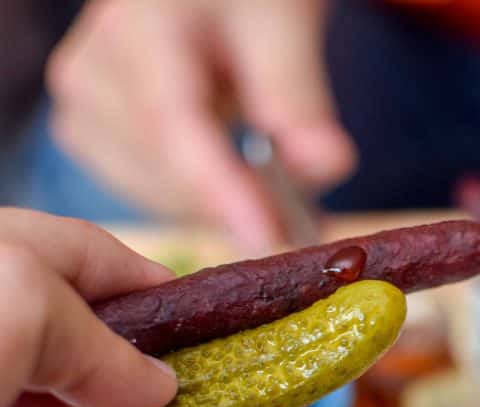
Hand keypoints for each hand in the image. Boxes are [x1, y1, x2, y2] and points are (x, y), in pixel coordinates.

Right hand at [47, 0, 354, 252]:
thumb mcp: (284, 26)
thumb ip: (300, 99)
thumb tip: (326, 168)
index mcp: (138, 32)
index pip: (173, 126)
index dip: (221, 190)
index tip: (269, 236)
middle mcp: (92, 76)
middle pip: (170, 173)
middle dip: (247, 202)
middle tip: (314, 216)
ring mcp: (83, 112)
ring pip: (162, 198)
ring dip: (227, 205)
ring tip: (278, 180)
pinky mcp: (90, 139)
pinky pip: (152, 197)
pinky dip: (202, 201)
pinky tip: (237, 178)